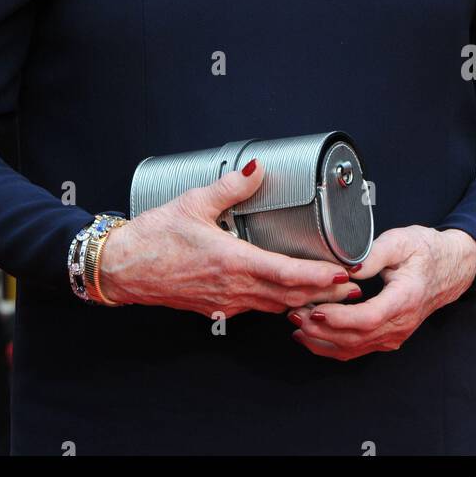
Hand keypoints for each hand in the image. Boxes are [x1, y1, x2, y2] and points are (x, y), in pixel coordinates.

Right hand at [97, 159, 360, 316]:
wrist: (122, 268)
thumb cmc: (153, 238)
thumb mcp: (193, 202)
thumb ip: (230, 186)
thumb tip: (257, 168)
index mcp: (231, 262)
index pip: (287, 276)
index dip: (319, 278)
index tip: (344, 276)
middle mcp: (233, 288)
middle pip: (289, 296)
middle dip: (324, 293)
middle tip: (353, 287)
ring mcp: (225, 302)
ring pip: (275, 305)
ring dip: (304, 300)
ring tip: (330, 292)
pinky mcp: (216, 307)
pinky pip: (256, 307)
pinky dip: (278, 303)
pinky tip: (287, 295)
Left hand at [286, 226, 475, 360]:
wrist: (451, 268)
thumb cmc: (426, 251)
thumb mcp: (401, 241)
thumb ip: (374, 253)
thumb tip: (347, 266)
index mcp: (405, 298)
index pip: (368, 318)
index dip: (339, 318)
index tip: (315, 310)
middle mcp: (400, 323)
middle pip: (356, 338)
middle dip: (321, 330)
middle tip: (294, 313)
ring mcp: (394, 334)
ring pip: (354, 348)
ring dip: (322, 340)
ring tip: (296, 323)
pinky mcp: (388, 337)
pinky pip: (357, 349)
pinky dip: (331, 346)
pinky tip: (311, 337)